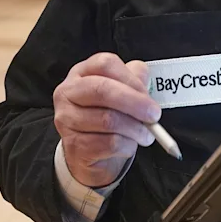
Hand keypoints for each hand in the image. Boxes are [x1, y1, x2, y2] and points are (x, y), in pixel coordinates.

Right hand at [53, 53, 160, 187]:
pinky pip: (109, 143)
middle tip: (154, 115)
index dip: (130, 79)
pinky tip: (128, 146)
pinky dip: (127, 146)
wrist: (90, 156)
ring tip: (145, 134)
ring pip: (108, 120)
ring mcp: (67, 120)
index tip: (147, 94)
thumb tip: (143, 77)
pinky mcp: (73, 146)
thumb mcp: (120, 95)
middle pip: (103, 90)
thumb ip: (132, 80)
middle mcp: (68, 93)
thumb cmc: (106, 119)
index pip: (105, 64)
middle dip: (135, 103)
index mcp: (81, 74)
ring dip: (135, 129)